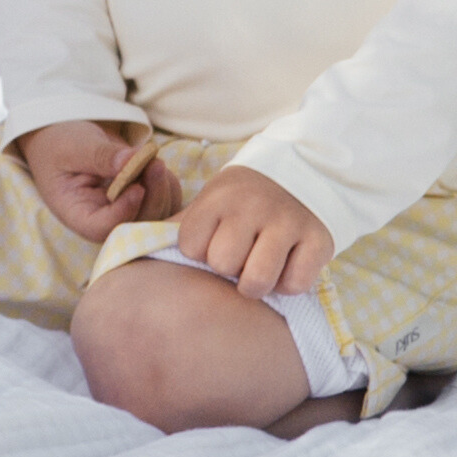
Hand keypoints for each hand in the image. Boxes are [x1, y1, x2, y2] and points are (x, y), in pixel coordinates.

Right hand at [18, 119, 179, 243]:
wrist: (67, 141)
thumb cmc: (60, 146)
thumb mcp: (71, 147)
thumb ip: (99, 156)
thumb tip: (130, 159)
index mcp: (77, 215)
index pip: (102, 227)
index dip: (124, 212)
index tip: (136, 186)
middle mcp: (104, 222)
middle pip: (137, 224)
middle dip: (151, 196)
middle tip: (154, 163)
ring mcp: (127, 215)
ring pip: (158, 215)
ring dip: (163, 188)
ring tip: (151, 158)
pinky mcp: (144, 204)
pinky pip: (168, 203)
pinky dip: (168, 185)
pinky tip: (154, 165)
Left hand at [172, 165, 332, 299]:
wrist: (303, 172)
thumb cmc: (244, 200)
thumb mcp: (211, 201)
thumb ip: (181, 224)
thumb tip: (138, 247)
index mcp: (217, 198)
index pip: (190, 246)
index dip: (200, 253)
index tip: (214, 243)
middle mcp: (251, 207)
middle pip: (222, 264)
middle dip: (228, 268)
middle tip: (240, 256)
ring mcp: (287, 222)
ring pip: (257, 280)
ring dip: (256, 284)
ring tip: (258, 269)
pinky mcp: (318, 240)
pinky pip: (294, 284)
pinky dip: (288, 285)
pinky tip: (286, 267)